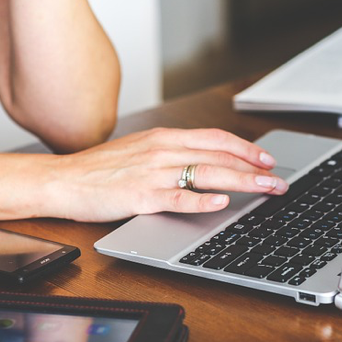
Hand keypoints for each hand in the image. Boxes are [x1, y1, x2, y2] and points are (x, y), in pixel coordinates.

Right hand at [46, 128, 287, 221]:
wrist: (62, 180)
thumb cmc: (100, 169)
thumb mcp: (141, 151)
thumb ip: (172, 154)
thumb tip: (205, 162)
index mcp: (164, 138)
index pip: (216, 139)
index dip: (246, 149)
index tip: (267, 160)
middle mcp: (163, 150)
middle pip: (219, 156)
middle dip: (254, 169)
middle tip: (278, 181)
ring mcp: (153, 173)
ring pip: (207, 173)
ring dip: (242, 182)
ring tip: (265, 190)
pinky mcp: (141, 196)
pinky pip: (177, 197)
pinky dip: (202, 200)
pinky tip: (221, 203)